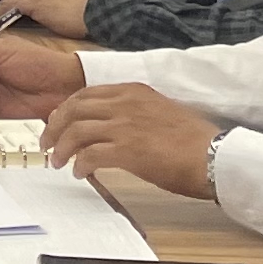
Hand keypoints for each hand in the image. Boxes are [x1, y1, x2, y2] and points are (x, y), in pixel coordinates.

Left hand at [46, 85, 221, 202]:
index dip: (66, 109)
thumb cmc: (193, 140)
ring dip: (62, 148)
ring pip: (76, 131)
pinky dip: (79, 164)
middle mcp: (125, 102)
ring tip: (57, 162)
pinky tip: (79, 173)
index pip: (86, 94)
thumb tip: (112, 127)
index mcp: (133, 90)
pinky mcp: (127, 150)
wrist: (214, 156)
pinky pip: (90, 155)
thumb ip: (133, 112)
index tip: (57, 123)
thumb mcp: (159, 112)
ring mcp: (125, 125)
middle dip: (55, 127)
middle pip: (74, 109)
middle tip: (47, 144)